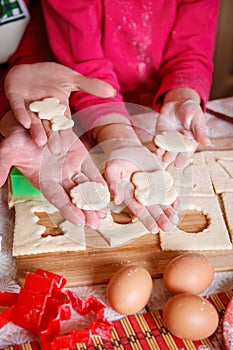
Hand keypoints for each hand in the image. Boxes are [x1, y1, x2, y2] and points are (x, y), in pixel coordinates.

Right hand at [0, 111, 106, 227]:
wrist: (34, 123)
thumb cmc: (19, 138)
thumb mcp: (9, 150)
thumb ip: (3, 166)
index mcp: (44, 181)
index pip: (57, 198)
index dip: (68, 209)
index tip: (79, 221)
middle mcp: (59, 178)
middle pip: (74, 198)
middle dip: (84, 211)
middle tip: (95, 222)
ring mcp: (71, 168)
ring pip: (85, 188)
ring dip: (94, 200)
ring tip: (102, 213)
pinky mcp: (80, 157)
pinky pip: (91, 171)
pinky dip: (98, 182)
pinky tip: (106, 192)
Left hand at [4, 62, 114, 149]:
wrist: (28, 68)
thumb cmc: (49, 75)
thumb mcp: (72, 78)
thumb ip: (90, 86)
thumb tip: (112, 92)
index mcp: (57, 107)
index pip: (62, 122)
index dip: (64, 134)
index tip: (67, 147)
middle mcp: (43, 110)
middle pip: (48, 125)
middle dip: (52, 137)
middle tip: (55, 151)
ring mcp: (28, 105)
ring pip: (33, 120)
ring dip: (36, 131)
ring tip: (41, 142)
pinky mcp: (15, 97)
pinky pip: (18, 107)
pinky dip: (21, 114)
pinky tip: (25, 122)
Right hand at [101, 138, 178, 233]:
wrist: (128, 148)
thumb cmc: (117, 159)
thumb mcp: (112, 169)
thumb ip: (113, 184)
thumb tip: (116, 199)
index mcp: (128, 194)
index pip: (138, 209)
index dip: (146, 219)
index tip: (154, 229)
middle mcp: (141, 195)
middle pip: (152, 209)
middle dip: (160, 219)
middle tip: (168, 228)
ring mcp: (151, 189)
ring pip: (161, 203)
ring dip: (168, 213)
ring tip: (174, 222)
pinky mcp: (159, 181)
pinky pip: (167, 192)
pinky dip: (173, 199)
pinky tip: (177, 207)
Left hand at [155, 88, 209, 166]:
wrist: (179, 102)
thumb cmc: (191, 111)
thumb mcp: (197, 118)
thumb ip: (199, 131)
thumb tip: (207, 142)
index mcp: (190, 142)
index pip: (186, 152)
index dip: (182, 159)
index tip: (178, 164)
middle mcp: (178, 143)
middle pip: (174, 152)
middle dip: (170, 156)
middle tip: (166, 159)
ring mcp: (168, 139)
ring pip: (164, 148)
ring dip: (161, 151)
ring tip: (159, 153)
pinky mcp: (160, 134)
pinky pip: (157, 141)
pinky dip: (155, 143)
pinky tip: (155, 144)